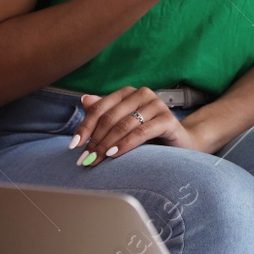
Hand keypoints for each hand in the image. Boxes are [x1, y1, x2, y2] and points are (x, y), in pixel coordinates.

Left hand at [70, 87, 203, 166]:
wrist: (179, 144)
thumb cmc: (148, 135)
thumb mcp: (123, 125)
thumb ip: (105, 113)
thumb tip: (84, 99)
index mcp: (127, 93)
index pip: (99, 108)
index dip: (85, 127)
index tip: (74, 146)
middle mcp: (141, 94)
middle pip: (109, 118)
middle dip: (95, 140)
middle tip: (85, 159)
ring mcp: (156, 104)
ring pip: (123, 125)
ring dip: (107, 144)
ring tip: (96, 160)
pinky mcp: (167, 119)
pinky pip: (141, 132)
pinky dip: (125, 144)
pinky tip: (114, 154)